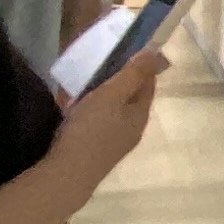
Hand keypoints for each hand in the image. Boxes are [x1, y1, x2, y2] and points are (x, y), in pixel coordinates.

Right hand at [50, 49, 164, 182]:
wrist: (66, 175)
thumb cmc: (90, 130)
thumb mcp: (112, 95)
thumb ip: (132, 75)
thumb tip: (157, 53)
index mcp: (140, 115)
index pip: (148, 84)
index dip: (141, 65)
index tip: (126, 48)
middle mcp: (132, 129)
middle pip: (131, 97)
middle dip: (119, 78)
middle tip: (101, 60)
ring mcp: (114, 142)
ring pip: (113, 110)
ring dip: (103, 94)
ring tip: (85, 79)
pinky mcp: (96, 149)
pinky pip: (98, 121)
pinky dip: (90, 109)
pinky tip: (74, 104)